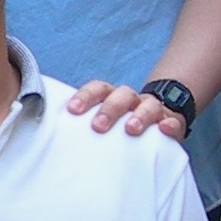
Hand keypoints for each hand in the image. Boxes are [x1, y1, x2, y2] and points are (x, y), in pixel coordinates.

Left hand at [64, 79, 186, 139]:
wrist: (158, 119)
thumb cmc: (120, 126)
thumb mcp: (102, 121)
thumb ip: (82, 125)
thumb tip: (48, 132)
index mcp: (111, 96)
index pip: (97, 88)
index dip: (85, 97)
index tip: (73, 111)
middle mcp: (131, 99)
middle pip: (120, 95)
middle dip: (109, 109)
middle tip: (98, 126)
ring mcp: (153, 109)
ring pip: (147, 105)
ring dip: (139, 115)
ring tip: (131, 129)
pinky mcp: (171, 122)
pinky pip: (173, 121)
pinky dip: (170, 124)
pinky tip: (165, 129)